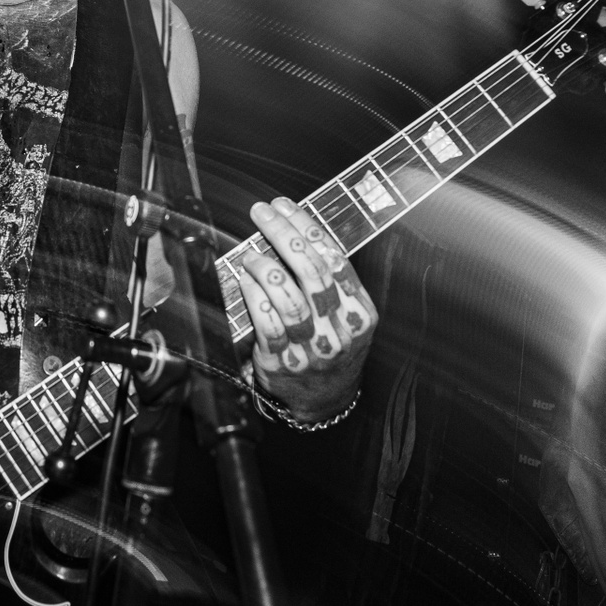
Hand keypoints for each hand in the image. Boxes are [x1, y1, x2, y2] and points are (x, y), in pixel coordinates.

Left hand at [233, 196, 376, 422]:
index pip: (334, 260)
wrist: (325, 399)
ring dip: (265, 267)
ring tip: (250, 251)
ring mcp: (311, 348)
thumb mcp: (347, 316)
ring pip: (288, 298)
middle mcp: (339, 330)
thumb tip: (297, 233)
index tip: (286, 207)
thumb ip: (331, 282)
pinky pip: (266, 322)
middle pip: (311, 273)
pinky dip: (254, 296)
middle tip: (262, 214)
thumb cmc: (333, 346)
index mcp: (360, 312)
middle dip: (283, 235)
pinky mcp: (283, 360)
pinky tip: (245, 278)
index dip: (308, 228)